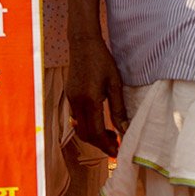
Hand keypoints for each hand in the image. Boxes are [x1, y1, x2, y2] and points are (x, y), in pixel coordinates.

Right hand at [66, 36, 126, 156]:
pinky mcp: (69, 95)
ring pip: (79, 128)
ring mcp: (71, 99)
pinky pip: (76, 118)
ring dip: (93, 136)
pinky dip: (86, 125)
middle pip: (85, 134)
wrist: (83, 43)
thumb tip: (124, 130)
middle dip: (100, 144)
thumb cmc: (102, 60)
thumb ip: (118, 109)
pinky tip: (98, 121)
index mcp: (89, 100)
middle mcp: (76, 102)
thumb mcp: (115, 84)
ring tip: (109, 134)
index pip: (95, 132)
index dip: (106, 145)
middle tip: (115, 145)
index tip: (117, 152)